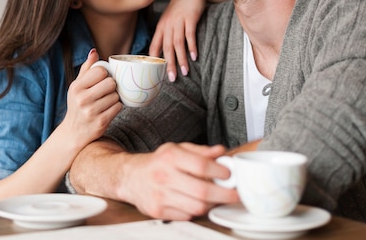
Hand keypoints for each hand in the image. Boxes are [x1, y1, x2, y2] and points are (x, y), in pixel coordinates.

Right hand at [62, 49, 122, 148]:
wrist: (74, 131)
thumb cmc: (78, 104)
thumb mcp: (77, 86)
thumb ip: (87, 68)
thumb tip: (94, 51)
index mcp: (76, 87)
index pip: (101, 71)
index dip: (105, 74)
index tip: (102, 80)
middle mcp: (82, 98)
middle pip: (111, 83)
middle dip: (112, 86)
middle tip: (106, 91)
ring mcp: (91, 111)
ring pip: (116, 96)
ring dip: (114, 98)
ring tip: (106, 102)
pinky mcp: (101, 122)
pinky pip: (118, 107)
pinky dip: (116, 107)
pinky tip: (108, 109)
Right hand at [118, 142, 239, 219]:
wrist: (130, 177)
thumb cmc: (157, 163)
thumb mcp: (177, 149)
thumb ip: (200, 151)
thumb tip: (220, 152)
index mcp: (170, 157)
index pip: (201, 165)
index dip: (219, 171)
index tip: (229, 174)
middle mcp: (163, 176)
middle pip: (202, 190)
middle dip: (224, 194)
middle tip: (235, 193)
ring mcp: (160, 196)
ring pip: (196, 207)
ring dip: (212, 204)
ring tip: (216, 198)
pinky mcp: (158, 211)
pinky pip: (186, 216)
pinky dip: (196, 211)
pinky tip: (197, 203)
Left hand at [150, 0, 204, 81]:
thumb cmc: (181, 8)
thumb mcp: (170, 20)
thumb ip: (166, 34)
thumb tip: (164, 53)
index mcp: (161, 27)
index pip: (154, 46)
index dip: (154, 60)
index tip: (155, 74)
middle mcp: (168, 25)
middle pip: (167, 48)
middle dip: (169, 65)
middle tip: (172, 78)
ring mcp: (179, 21)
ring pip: (178, 43)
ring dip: (182, 59)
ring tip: (185, 72)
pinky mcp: (190, 17)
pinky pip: (190, 35)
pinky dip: (192, 46)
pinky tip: (194, 56)